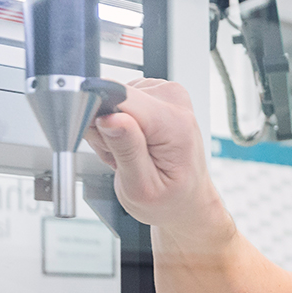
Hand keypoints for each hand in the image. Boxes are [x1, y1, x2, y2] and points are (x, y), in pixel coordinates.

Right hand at [84, 79, 220, 232]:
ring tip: (132, 156)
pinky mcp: (156, 93)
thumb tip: (108, 117)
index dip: (102, 123)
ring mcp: (166, 93)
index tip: (111, 149)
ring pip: (112, 101)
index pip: (119, 99)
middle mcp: (173, 99)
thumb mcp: (142, 188)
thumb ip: (126, 150)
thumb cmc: (170, 198)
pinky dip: (119, 126)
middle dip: (107, 131)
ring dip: (113, 132)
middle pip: (112, 100)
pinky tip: (134, 145)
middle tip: (125, 160)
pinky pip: (120, 102)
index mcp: (173, 122)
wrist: (189, 200)